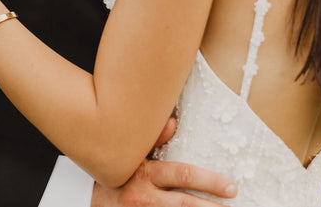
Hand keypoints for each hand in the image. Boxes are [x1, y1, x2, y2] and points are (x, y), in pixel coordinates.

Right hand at [91, 117, 236, 206]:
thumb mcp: (129, 154)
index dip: (209, 182)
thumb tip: (173, 122)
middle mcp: (145, 197)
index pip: (182, 176)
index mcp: (144, 174)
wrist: (87, 200)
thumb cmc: (114, 174)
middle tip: (233, 204)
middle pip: (185, 204)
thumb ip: (152, 139)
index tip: (230, 187)